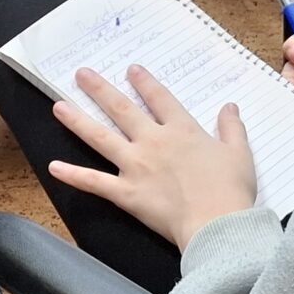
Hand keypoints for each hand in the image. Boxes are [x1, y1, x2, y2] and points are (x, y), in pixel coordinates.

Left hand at [47, 64, 257, 248]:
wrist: (217, 223)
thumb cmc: (231, 190)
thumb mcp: (239, 154)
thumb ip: (232, 128)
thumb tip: (230, 107)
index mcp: (182, 131)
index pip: (159, 99)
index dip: (144, 83)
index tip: (131, 69)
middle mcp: (154, 142)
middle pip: (121, 110)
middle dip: (100, 89)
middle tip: (81, 74)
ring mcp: (136, 166)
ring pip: (100, 137)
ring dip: (78, 120)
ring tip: (58, 106)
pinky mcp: (126, 193)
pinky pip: (94, 182)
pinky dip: (73, 175)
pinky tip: (53, 166)